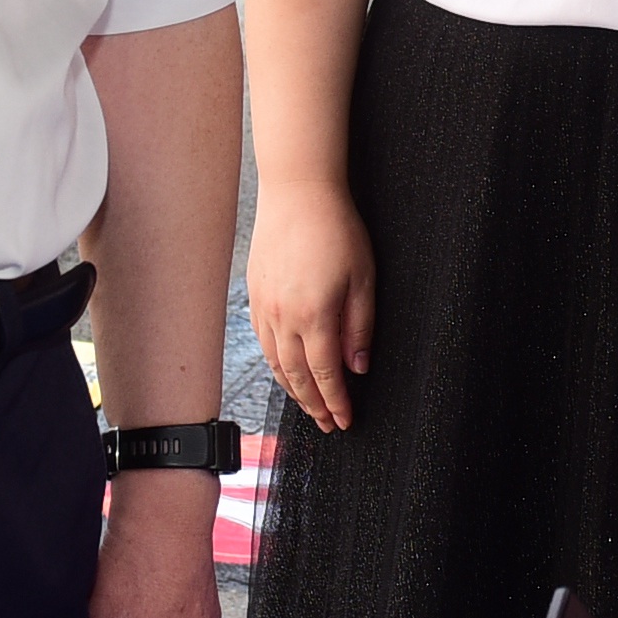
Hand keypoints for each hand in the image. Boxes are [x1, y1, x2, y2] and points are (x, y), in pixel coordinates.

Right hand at [247, 178, 373, 435]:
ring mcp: (264, 307)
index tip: (344, 420)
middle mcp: (284, 317)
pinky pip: (262, 342)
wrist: (297, 193)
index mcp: (315, 315)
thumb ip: (360, 327)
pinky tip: (285, 371)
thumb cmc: (336, 229)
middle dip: (314, 405)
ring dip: (293, 390)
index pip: (325, 374)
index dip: (335, 402)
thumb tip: (357, 368)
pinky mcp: (254, 295)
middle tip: (327, 423)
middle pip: (297, 376)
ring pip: (276, 364)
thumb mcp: (364, 279)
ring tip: (308, 406)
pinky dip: (275, 365)